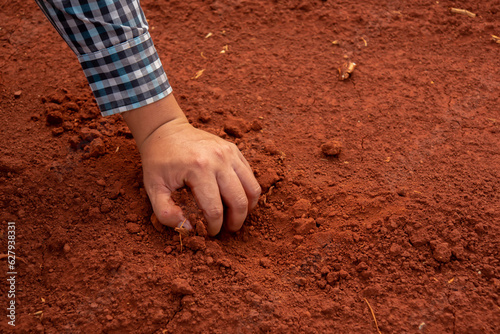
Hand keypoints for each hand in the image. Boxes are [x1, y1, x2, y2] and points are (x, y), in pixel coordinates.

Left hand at [123, 94, 260, 235]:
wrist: (165, 131)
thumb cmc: (159, 161)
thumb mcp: (153, 188)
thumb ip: (166, 213)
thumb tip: (189, 228)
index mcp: (198, 169)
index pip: (215, 209)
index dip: (214, 227)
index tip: (209, 232)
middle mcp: (219, 159)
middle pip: (239, 201)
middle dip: (235, 222)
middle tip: (228, 229)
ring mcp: (229, 152)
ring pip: (252, 188)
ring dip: (247, 208)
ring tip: (236, 216)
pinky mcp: (234, 150)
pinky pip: (250, 176)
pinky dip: (248, 191)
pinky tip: (235, 198)